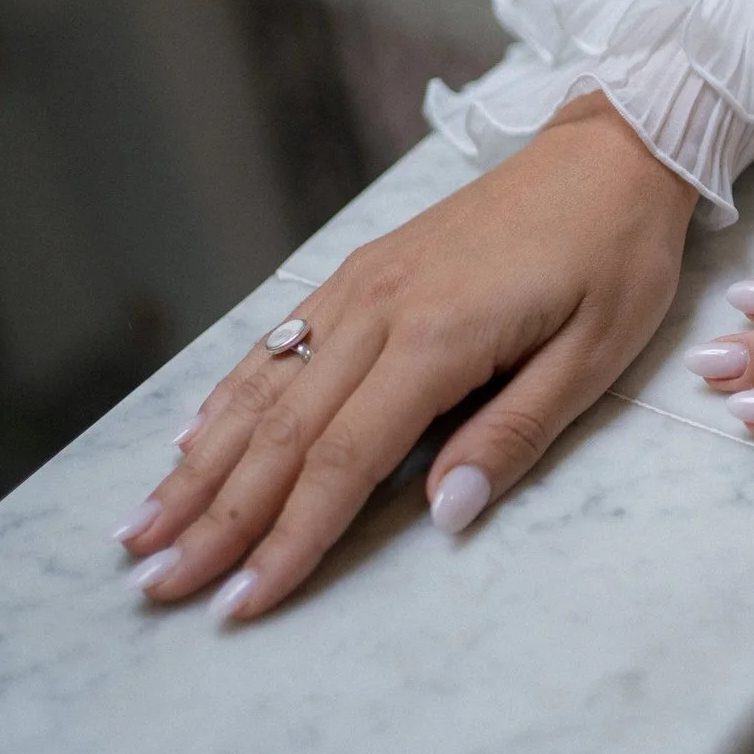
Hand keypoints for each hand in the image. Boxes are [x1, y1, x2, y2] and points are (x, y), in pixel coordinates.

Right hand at [115, 93, 698, 620]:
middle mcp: (379, 309)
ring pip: (263, 390)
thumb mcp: (596, 354)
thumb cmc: (614, 255)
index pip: (343, 459)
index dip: (289, 538)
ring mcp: (361, 286)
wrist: (612, 153)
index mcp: (438, 337)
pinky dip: (227, 399)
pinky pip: (278, 343)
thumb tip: (443, 514)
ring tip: (140, 529)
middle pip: (281, 434)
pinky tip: (190, 441)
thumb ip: (513, 434)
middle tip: (157, 587)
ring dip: (198, 467)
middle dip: (215, 519)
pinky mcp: (363, 271)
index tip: (242, 600)